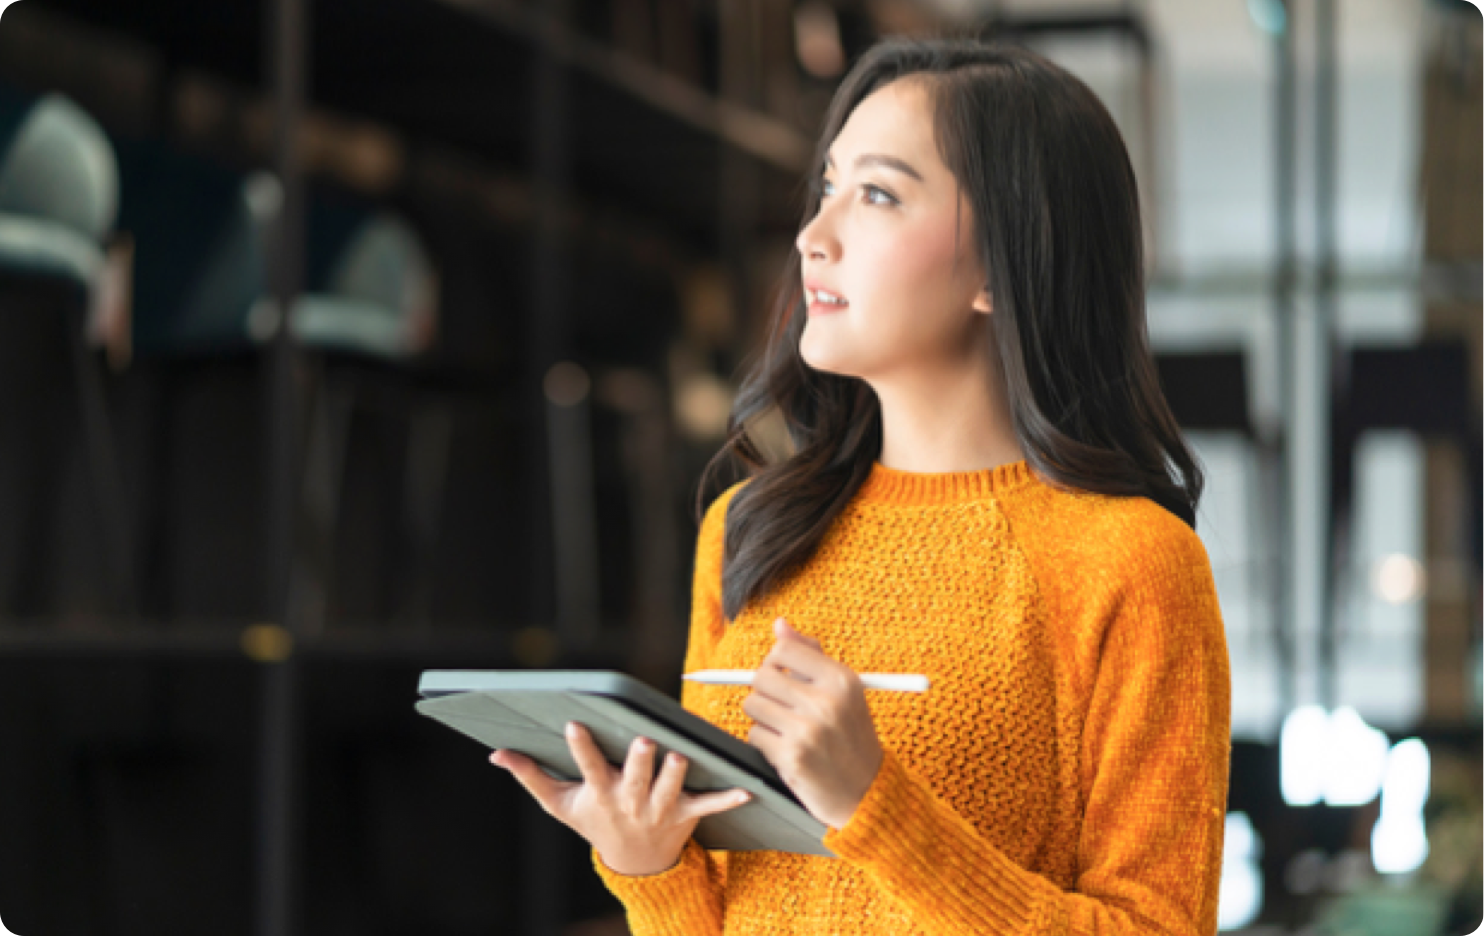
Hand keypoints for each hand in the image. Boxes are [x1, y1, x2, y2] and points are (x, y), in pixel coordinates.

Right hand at [491, 721, 751, 875]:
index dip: (581, 748)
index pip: (588, 768)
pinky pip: (710, 805)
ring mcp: (661, 809)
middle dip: (639, 762)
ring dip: (677, 773)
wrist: (635, 865)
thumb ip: (531, 776)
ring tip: (680, 754)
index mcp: (602, 794)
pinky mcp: (687, 814)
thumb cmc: (595, 822)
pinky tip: (747, 788)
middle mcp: (631, 802)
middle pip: (636, 778)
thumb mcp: (560, 805)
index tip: (574, 724)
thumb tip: (496, 754)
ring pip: (672, 788)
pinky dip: (728, 798)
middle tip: (641, 741)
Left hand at [742, 617, 883, 829]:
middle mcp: (826, 702)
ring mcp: (807, 731)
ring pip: (753, 705)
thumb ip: (811, 654)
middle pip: (762, 676)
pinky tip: (787, 749)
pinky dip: (764, 742)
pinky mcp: (790, 757)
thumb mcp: (844, 691)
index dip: (776, 661)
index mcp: (841, 680)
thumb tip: (779, 625)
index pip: (783, 649)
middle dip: (765, 691)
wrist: (866, 792)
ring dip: (763, 718)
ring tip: (788, 729)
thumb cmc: (851, 735)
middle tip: (783, 706)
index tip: (783, 675)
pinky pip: (754, 734)